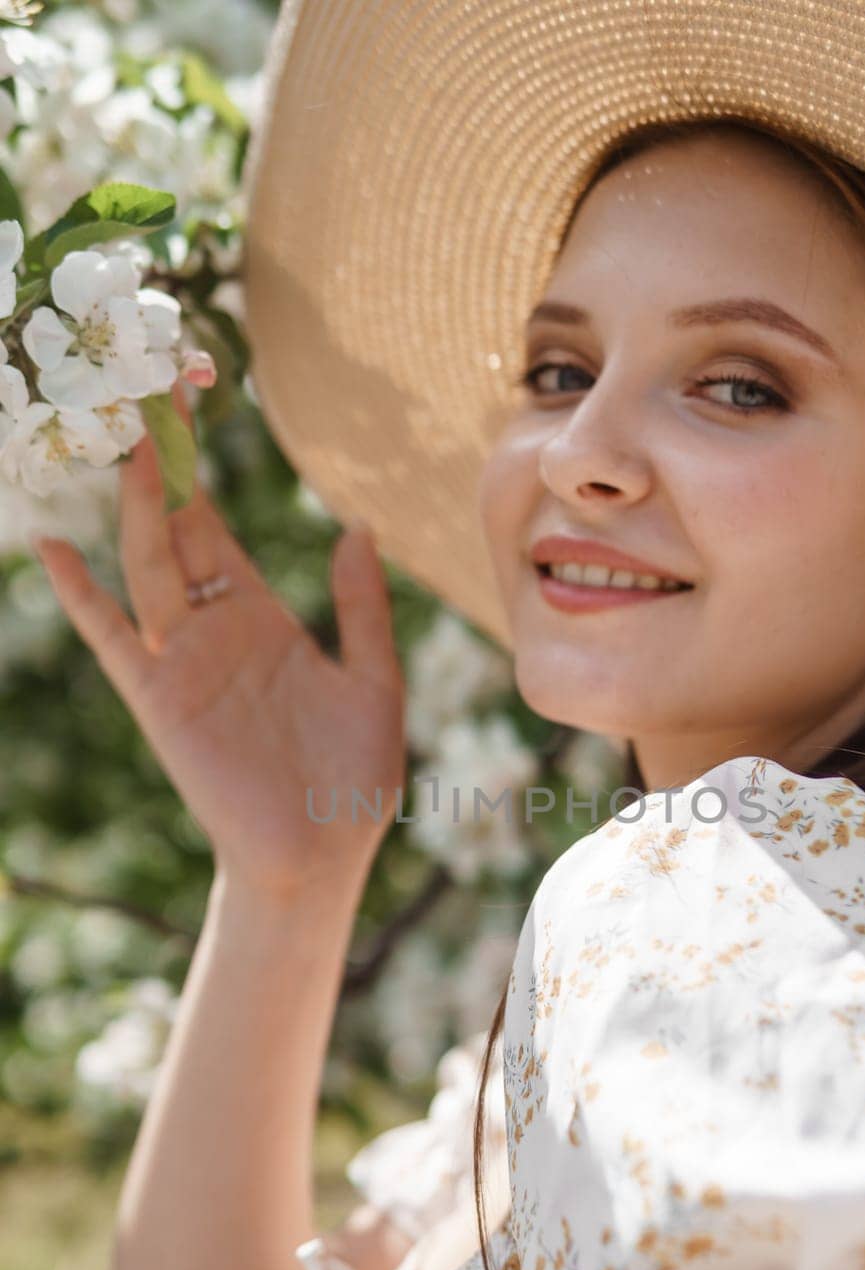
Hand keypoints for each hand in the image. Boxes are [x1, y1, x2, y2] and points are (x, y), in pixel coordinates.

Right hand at [34, 383, 406, 900]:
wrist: (324, 858)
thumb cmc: (353, 782)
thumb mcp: (374, 682)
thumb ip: (361, 609)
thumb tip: (355, 529)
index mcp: (262, 618)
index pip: (219, 524)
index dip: (203, 461)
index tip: (191, 391)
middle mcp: (214, 629)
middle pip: (176, 528)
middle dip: (164, 460)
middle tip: (147, 382)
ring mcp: (183, 660)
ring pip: (149, 565)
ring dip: (140, 505)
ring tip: (131, 437)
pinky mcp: (162, 700)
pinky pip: (114, 639)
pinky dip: (84, 596)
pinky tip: (56, 548)